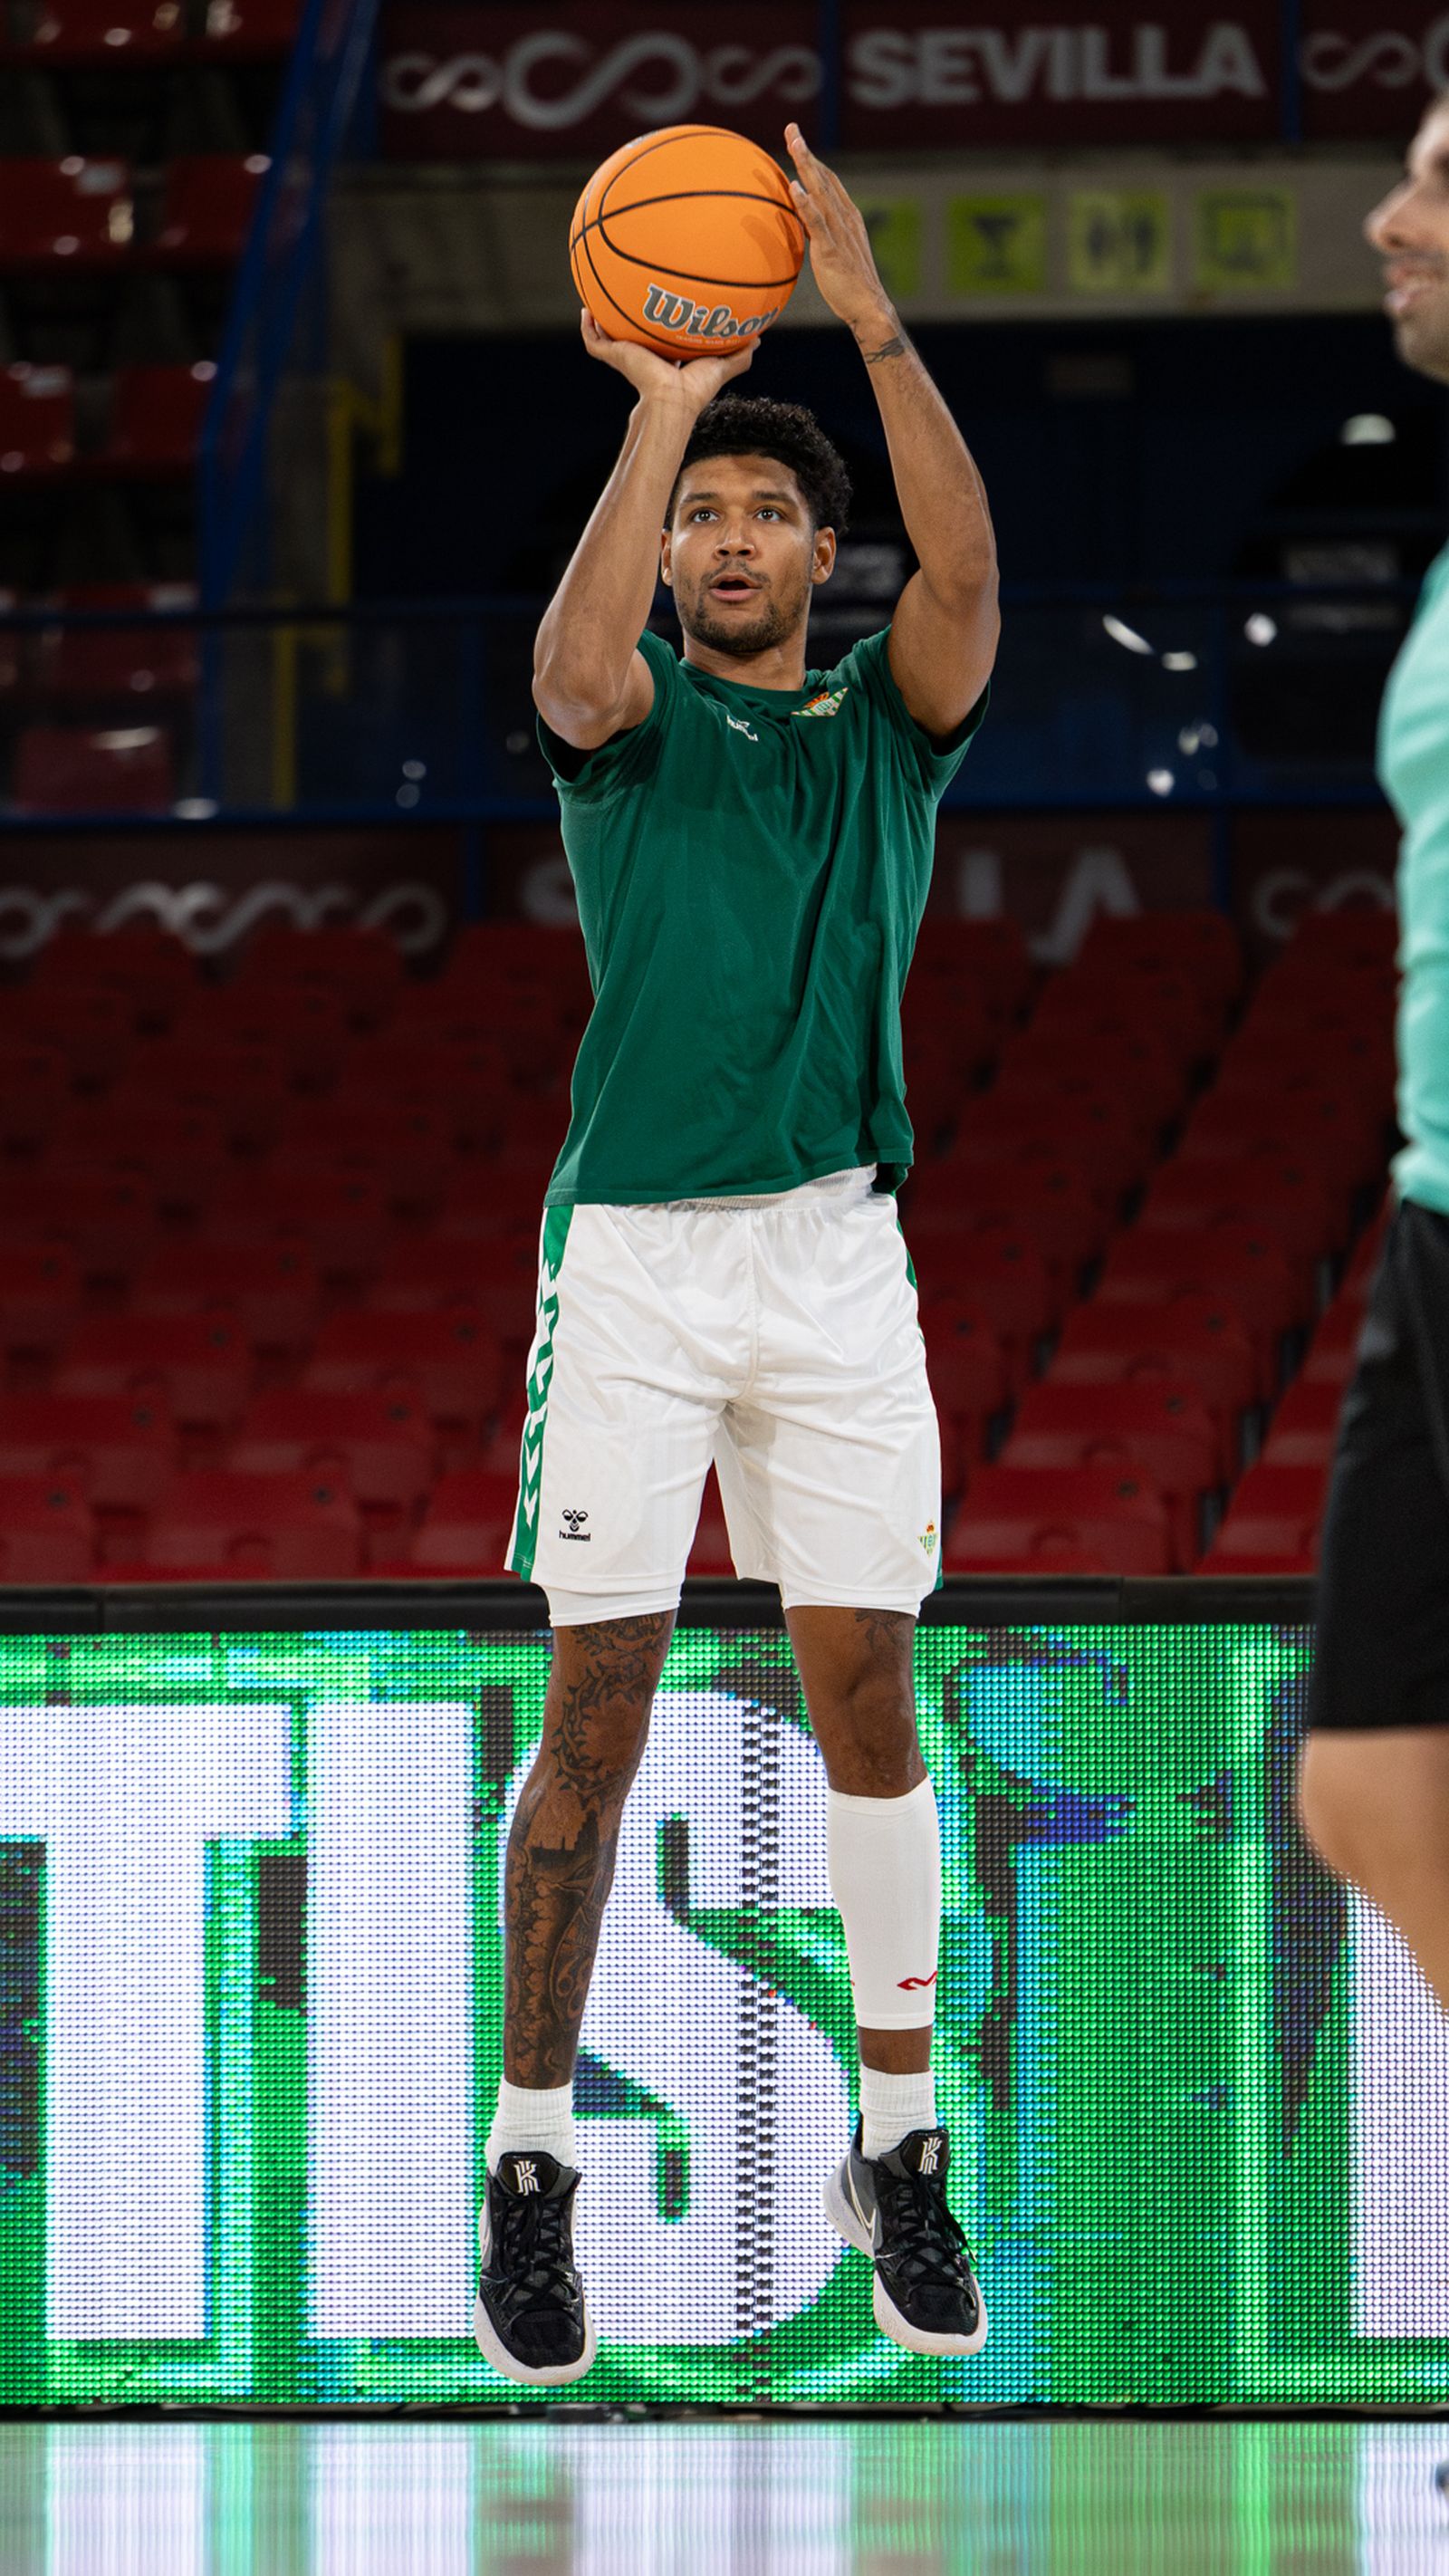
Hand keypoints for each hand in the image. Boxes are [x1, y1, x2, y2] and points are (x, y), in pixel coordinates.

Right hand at [579, 309, 757, 412]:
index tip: (659, 311)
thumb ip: (739, 355)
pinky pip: (594, 342)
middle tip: (625, 298)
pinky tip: (585, 310)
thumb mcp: (722, 366)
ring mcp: (626, 357)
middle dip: (626, 321)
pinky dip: (588, 328)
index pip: (659, 343)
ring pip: (607, 337)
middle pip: (631, 337)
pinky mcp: (615, 357)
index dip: (658, 328)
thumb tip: (759, 338)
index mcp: (665, 360)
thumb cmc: (696, 390)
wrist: (673, 400)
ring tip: (595, 301)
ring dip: (600, 321)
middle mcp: (644, 357)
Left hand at [785, 123, 895, 340]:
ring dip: (806, 166)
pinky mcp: (831, 250)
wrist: (869, 307)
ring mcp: (839, 232)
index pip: (828, 180)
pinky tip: (794, 187)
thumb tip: (803, 224)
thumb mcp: (835, 253)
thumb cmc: (850, 286)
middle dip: (806, 151)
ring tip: (793, 144)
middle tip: (791, 128)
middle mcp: (845, 217)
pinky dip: (806, 203)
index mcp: (847, 216)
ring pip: (821, 191)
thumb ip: (820, 234)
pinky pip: (817, 222)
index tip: (798, 140)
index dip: (812, 159)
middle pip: (824, 177)